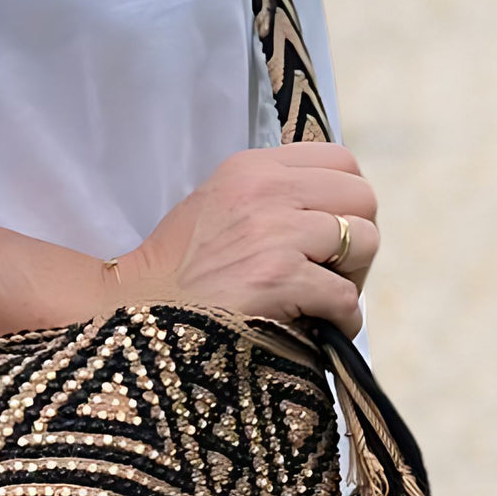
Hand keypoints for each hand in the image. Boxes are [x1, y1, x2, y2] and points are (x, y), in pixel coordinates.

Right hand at [112, 142, 379, 337]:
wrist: (133, 321)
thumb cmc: (172, 279)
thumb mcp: (213, 209)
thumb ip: (266, 198)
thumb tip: (328, 217)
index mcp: (251, 169)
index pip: (341, 163)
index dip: (345, 204)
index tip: (327, 239)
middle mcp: (266, 190)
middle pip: (363, 198)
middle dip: (356, 241)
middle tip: (329, 276)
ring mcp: (273, 234)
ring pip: (363, 242)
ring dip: (351, 280)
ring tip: (322, 305)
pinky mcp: (278, 279)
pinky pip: (344, 295)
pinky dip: (342, 320)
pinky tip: (322, 333)